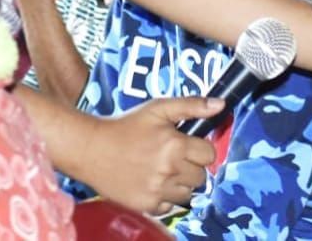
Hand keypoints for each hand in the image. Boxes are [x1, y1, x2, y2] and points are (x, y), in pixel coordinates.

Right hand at [86, 95, 224, 214]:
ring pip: (188, 194)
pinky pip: (170, 206)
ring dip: (180, 183)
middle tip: (171, 157)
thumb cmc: (125, 125)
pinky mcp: (146, 205)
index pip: (209, 154)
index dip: (199, 148)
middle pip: (201, 176)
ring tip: (160, 170)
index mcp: (174, 145)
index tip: (185, 145)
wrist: (91, 149)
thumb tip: (220, 105)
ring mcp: (158, 190)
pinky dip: (164, 197)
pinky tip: (150, 182)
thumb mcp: (157, 108)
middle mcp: (169, 170)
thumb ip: (191, 105)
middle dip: (190, 166)